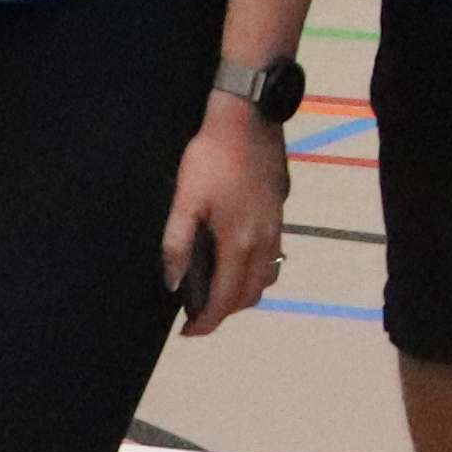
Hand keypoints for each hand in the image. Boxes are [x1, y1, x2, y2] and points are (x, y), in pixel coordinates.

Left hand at [159, 101, 287, 337]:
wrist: (248, 119)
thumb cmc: (211, 158)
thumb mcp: (185, 199)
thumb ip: (177, 243)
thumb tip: (172, 283)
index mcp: (238, 242)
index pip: (226, 298)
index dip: (207, 321)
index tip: (189, 332)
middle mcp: (263, 242)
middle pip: (251, 294)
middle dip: (225, 312)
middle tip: (199, 313)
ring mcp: (276, 227)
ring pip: (267, 277)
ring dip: (245, 293)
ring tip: (219, 290)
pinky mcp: (279, 212)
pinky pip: (273, 257)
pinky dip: (257, 271)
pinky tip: (238, 257)